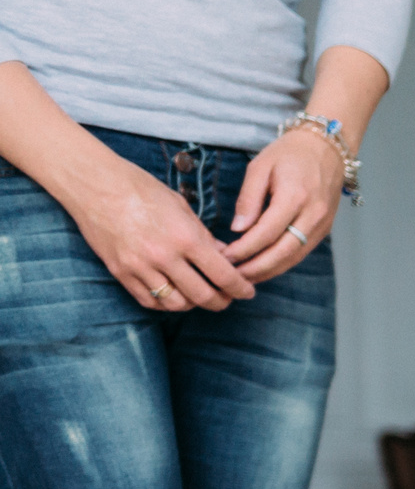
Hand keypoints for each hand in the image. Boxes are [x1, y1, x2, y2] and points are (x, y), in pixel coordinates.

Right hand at [62, 155, 257, 310]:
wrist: (93, 183)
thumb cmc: (139, 188)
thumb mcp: (181, 207)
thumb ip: (205, 236)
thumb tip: (226, 256)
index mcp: (184, 237)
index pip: (223, 275)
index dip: (241, 288)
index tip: (248, 292)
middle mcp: (164, 256)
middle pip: (203, 296)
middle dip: (221, 301)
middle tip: (226, 298)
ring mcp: (140, 267)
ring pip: (177, 304)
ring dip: (193, 304)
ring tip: (199, 296)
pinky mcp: (120, 272)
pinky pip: (149, 300)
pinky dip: (165, 303)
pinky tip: (174, 295)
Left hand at [225, 128, 342, 281]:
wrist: (326, 148)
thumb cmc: (289, 153)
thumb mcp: (260, 167)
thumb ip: (248, 199)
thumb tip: (238, 230)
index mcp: (295, 196)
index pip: (266, 233)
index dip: (245, 249)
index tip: (225, 257)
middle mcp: (312, 215)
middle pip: (283, 253)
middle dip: (256, 268)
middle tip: (233, 277)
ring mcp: (322, 225)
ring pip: (294, 258)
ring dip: (269, 271)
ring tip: (245, 277)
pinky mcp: (324, 230)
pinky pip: (301, 252)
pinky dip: (282, 263)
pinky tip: (264, 267)